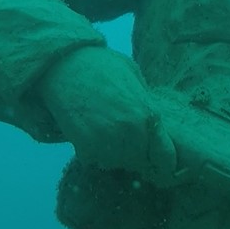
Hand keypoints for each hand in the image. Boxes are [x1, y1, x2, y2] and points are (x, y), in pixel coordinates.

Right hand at [36, 46, 176, 182]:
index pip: (166, 157)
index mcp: (148, 115)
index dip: (163, 160)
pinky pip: (96, 160)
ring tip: (105, 129)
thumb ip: (147, 102)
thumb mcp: (134, 76)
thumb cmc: (101, 65)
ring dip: (114, 153)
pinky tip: (89, 130)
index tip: (157, 156)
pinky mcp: (85, 148)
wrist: (63, 66)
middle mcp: (131, 134)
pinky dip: (93, 151)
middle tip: (124, 135)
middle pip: (142, 163)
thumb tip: (155, 119)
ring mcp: (107, 144)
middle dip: (137, 154)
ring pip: (118, 163)